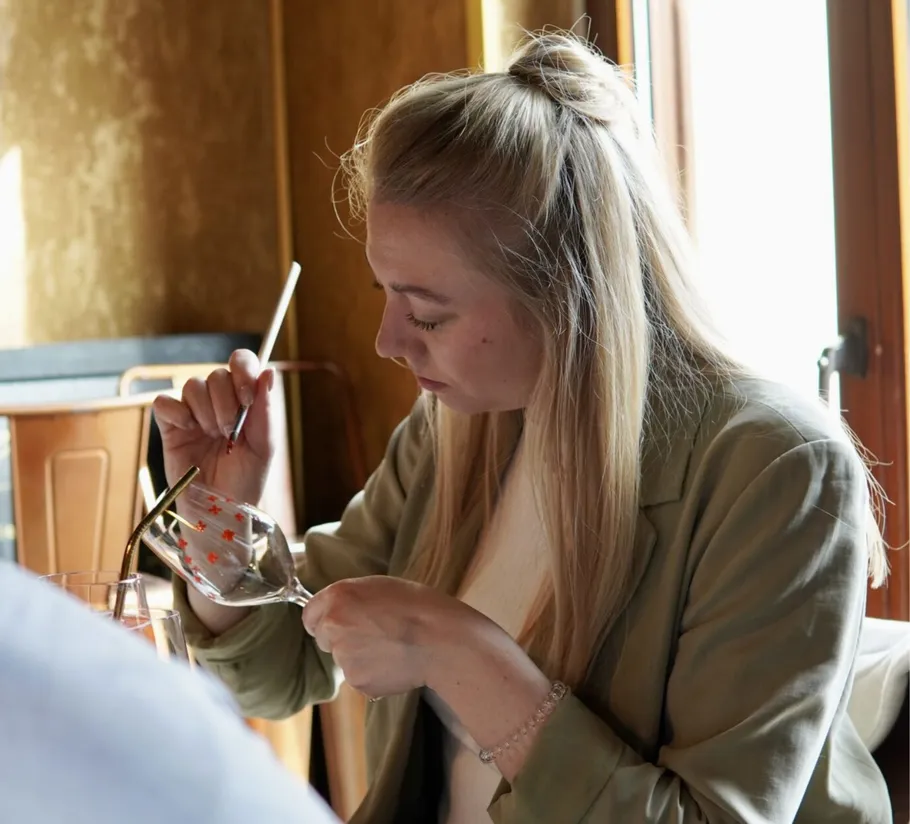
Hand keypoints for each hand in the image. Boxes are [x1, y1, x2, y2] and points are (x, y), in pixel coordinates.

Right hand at [152, 349, 274, 505]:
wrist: (220, 508)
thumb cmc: (246, 479)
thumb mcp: (264, 446)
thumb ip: (266, 409)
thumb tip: (270, 372)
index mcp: (245, 400)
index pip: (241, 362)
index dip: (243, 372)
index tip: (247, 399)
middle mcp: (219, 401)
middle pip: (217, 375)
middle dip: (226, 403)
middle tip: (229, 431)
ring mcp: (193, 412)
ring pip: (192, 385)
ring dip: (205, 412)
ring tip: (212, 437)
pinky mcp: (170, 426)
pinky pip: (164, 402)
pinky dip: (177, 414)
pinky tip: (188, 432)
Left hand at [302, 576, 479, 699]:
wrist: (440, 640)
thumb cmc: (418, 605)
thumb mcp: (381, 586)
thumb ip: (352, 598)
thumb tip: (339, 613)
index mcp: (337, 597)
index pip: (310, 615)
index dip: (327, 619)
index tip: (342, 622)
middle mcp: (333, 626)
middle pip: (325, 638)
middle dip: (343, 638)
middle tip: (375, 634)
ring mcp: (343, 657)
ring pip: (344, 660)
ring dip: (360, 657)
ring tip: (392, 649)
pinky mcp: (357, 681)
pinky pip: (360, 678)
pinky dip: (373, 674)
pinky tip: (395, 664)